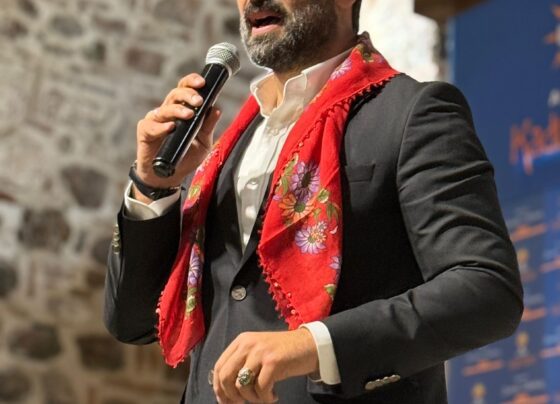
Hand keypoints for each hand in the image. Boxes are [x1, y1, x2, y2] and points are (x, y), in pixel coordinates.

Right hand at [134, 73, 221, 201]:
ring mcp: (155, 120)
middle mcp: (168, 111)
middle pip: (175, 94)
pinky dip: (161, 127)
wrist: (169, 176)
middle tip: (198, 101)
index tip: (203, 83)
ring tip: (189, 115)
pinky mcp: (145, 131)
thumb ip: (208, 127)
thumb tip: (216, 109)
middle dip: (188, 94)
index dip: (192, 82)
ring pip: (165, 108)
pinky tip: (170, 128)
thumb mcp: (203, 143)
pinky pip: (151, 126)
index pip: (186, 89)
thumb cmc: (186, 156)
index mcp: (182, 109)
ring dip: (177, 110)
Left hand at [212, 329, 318, 403]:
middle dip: (231, 397)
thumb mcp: (257, 352)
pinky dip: (266, 399)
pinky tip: (274, 396)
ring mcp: (260, 352)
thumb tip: (224, 390)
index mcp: (241, 341)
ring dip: (252, 399)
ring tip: (263, 398)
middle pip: (226, 376)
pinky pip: (261, 389)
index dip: (219, 388)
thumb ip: (241, 363)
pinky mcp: (273, 362)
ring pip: (241, 385)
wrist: (309, 345)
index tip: (225, 402)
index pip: (219, 367)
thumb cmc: (283, 352)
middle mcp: (247, 344)